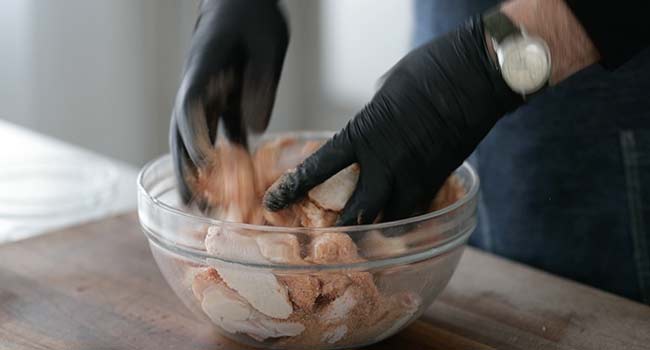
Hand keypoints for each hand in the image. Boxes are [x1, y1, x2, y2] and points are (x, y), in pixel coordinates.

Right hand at [171, 0, 288, 203]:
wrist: (242, 1)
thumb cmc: (253, 13)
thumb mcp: (267, 43)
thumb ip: (261, 83)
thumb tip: (256, 130)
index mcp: (203, 70)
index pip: (190, 108)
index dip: (194, 138)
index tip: (204, 165)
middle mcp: (198, 89)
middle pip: (183, 134)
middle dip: (185, 169)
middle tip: (190, 204)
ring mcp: (208, 98)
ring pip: (196, 141)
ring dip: (197, 174)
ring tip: (202, 208)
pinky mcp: (223, 103)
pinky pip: (219, 135)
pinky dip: (221, 161)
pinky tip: (230, 187)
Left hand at [264, 16, 521, 224]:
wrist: (475, 74)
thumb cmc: (428, 71)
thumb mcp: (385, 92)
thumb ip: (371, 121)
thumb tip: (367, 136)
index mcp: (362, 133)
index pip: (318, 167)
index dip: (294, 188)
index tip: (274, 203)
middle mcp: (384, 162)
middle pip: (354, 211)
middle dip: (339, 230)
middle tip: (328, 242)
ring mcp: (413, 175)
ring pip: (388, 220)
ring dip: (375, 231)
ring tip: (364, 243)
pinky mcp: (438, 180)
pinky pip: (415, 210)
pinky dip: (404, 219)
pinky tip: (398, 221)